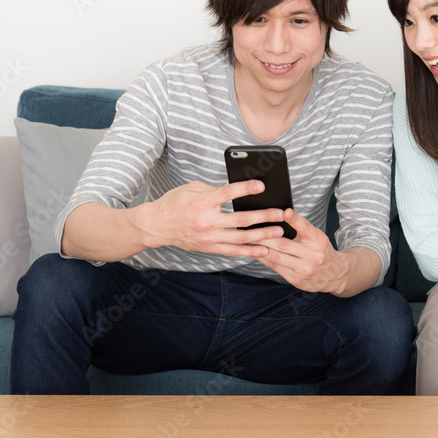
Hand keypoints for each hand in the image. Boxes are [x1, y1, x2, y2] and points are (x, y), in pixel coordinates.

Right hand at [137, 180, 283, 257]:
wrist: (156, 226)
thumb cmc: (175, 203)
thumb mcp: (193, 188)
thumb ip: (216, 189)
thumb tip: (240, 189)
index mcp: (202, 202)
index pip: (228, 193)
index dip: (245, 189)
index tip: (262, 186)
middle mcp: (206, 221)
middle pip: (240, 219)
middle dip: (263, 216)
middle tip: (280, 213)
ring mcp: (208, 237)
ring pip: (241, 238)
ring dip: (262, 235)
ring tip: (279, 232)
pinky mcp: (209, 248)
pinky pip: (233, 251)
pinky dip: (250, 251)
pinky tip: (264, 250)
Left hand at [252, 209, 351, 293]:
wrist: (335, 274)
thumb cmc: (321, 250)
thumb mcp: (316, 237)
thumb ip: (301, 228)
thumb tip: (279, 216)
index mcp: (318, 241)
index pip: (305, 228)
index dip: (295, 219)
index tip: (285, 211)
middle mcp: (313, 255)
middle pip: (284, 244)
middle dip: (264, 236)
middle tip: (250, 227)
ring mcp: (305, 269)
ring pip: (276, 257)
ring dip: (259, 248)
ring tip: (247, 240)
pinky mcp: (297, 280)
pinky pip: (275, 268)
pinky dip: (263, 259)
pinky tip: (254, 252)